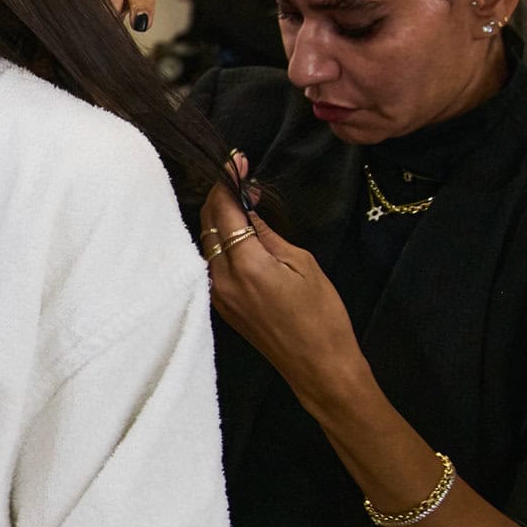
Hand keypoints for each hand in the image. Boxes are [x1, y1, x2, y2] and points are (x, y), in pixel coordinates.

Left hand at [199, 173, 361, 398]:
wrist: (318, 366)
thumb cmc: (321, 315)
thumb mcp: (301, 264)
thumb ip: (267, 234)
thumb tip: (247, 210)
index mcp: (245, 264)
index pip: (224, 210)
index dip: (227, 181)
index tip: (235, 161)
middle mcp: (222, 278)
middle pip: (208, 224)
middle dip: (219, 195)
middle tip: (238, 175)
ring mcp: (218, 294)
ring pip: (206, 243)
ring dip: (217, 217)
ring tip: (239, 198)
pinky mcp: (221, 306)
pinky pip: (211, 263)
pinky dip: (219, 240)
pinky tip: (236, 231)